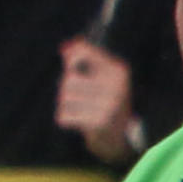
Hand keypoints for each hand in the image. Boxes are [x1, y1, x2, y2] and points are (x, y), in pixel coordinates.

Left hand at [56, 38, 137, 165]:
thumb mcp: (100, 75)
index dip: (72, 57)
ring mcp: (109, 105)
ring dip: (66, 104)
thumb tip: (66, 46)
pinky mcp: (98, 123)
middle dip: (67, 88)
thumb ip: (84, 58)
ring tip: (80, 108)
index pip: (85, 53)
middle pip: (69, 80)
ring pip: (64, 98)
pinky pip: (64, 116)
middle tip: (78, 95)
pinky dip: (66, 118)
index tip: (69, 58)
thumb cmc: (104, 98)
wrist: (117, 134)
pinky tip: (79, 120)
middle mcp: (117, 86)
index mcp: (118, 71)